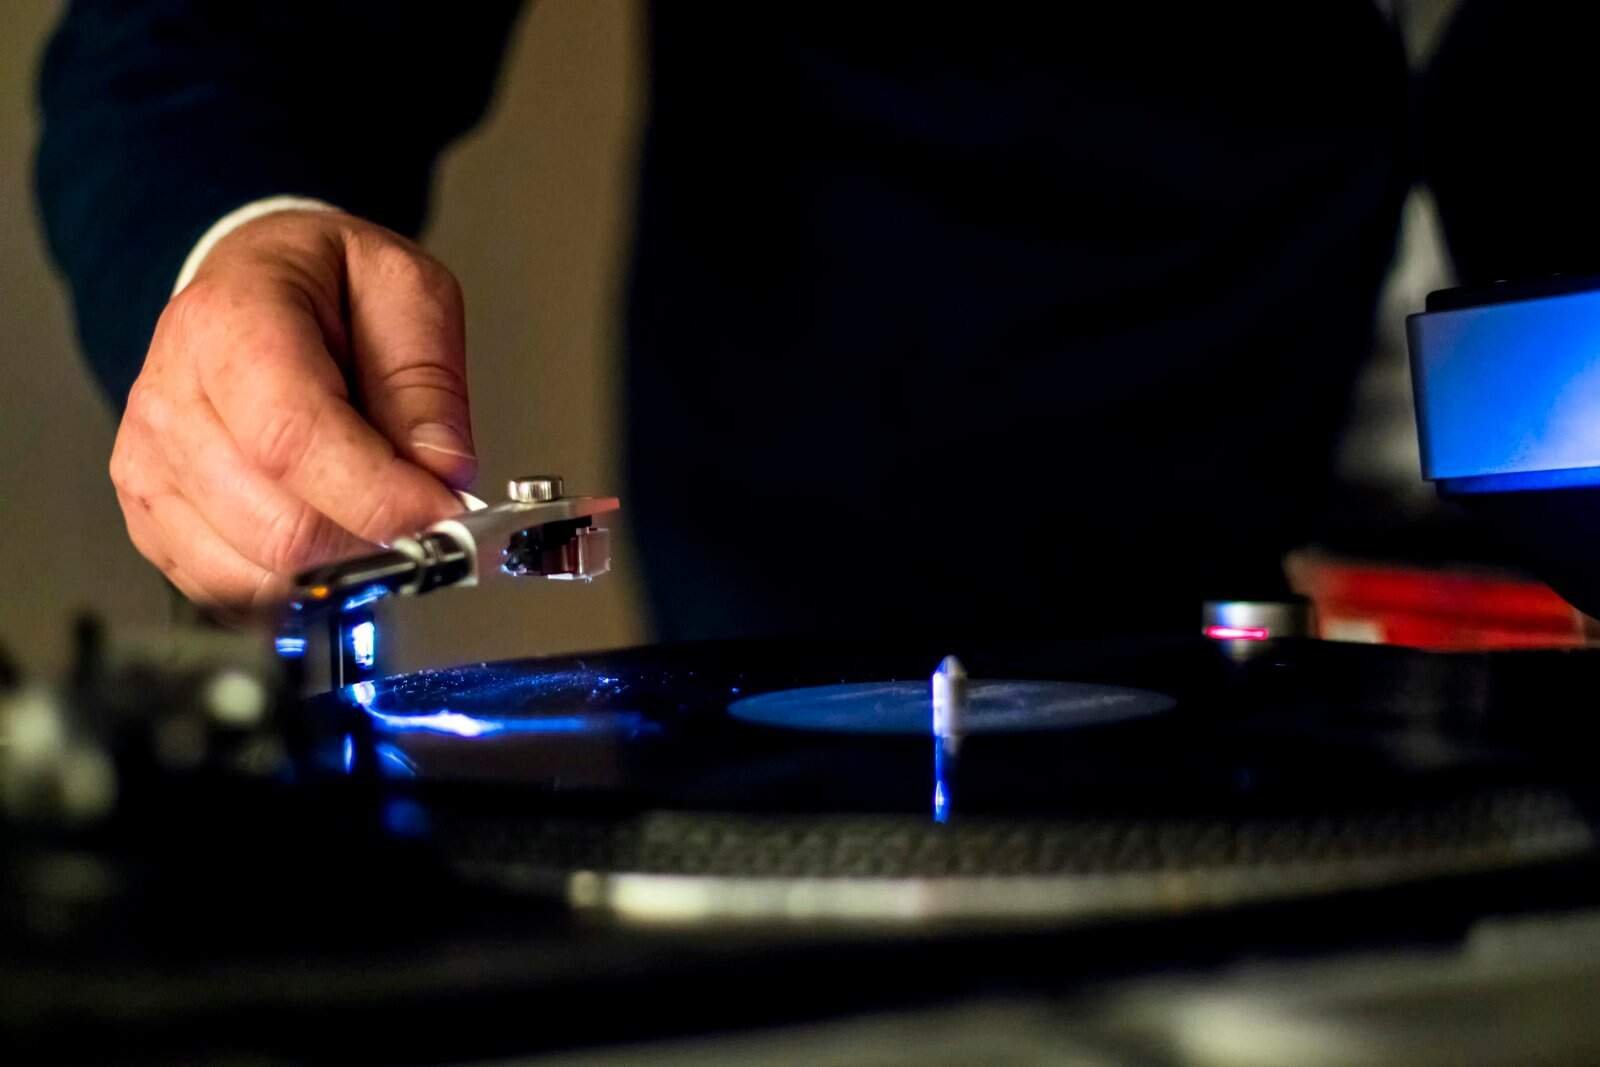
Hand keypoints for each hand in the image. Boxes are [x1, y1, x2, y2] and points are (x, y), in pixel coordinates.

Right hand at [110, 209, 474, 616]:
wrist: (253, 284)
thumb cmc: (326, 286)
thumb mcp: (406, 291)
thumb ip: (428, 384)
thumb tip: (444, 476)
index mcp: (231, 324)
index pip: (294, 439)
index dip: (378, 496)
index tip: (444, 514)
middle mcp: (171, 398)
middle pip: (278, 524)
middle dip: (373, 542)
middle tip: (429, 526)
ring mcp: (151, 465)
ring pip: (257, 572)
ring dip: (340, 570)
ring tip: (378, 523)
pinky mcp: (152, 517)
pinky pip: (228, 592)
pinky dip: (297, 589)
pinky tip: (332, 544)